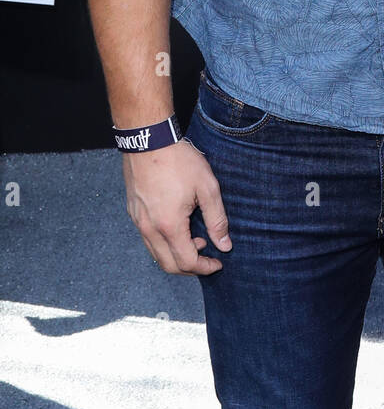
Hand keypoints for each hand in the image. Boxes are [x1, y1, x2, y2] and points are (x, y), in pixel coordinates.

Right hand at [123, 137, 230, 274]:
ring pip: (156, 254)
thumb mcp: (207, 188)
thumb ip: (217, 220)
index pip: (186, 262)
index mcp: (169, 226)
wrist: (149, 140)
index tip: (218, 263)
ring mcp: (138, 222)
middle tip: (208, 257)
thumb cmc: (179, 160)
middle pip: (168, 265)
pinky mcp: (133, 213)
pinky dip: (165, 243)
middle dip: (190, 268)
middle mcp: (149, 229)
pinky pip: (148, 239)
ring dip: (176, 255)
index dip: (205, 268)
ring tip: (197, 239)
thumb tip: (225, 245)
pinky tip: (179, 227)